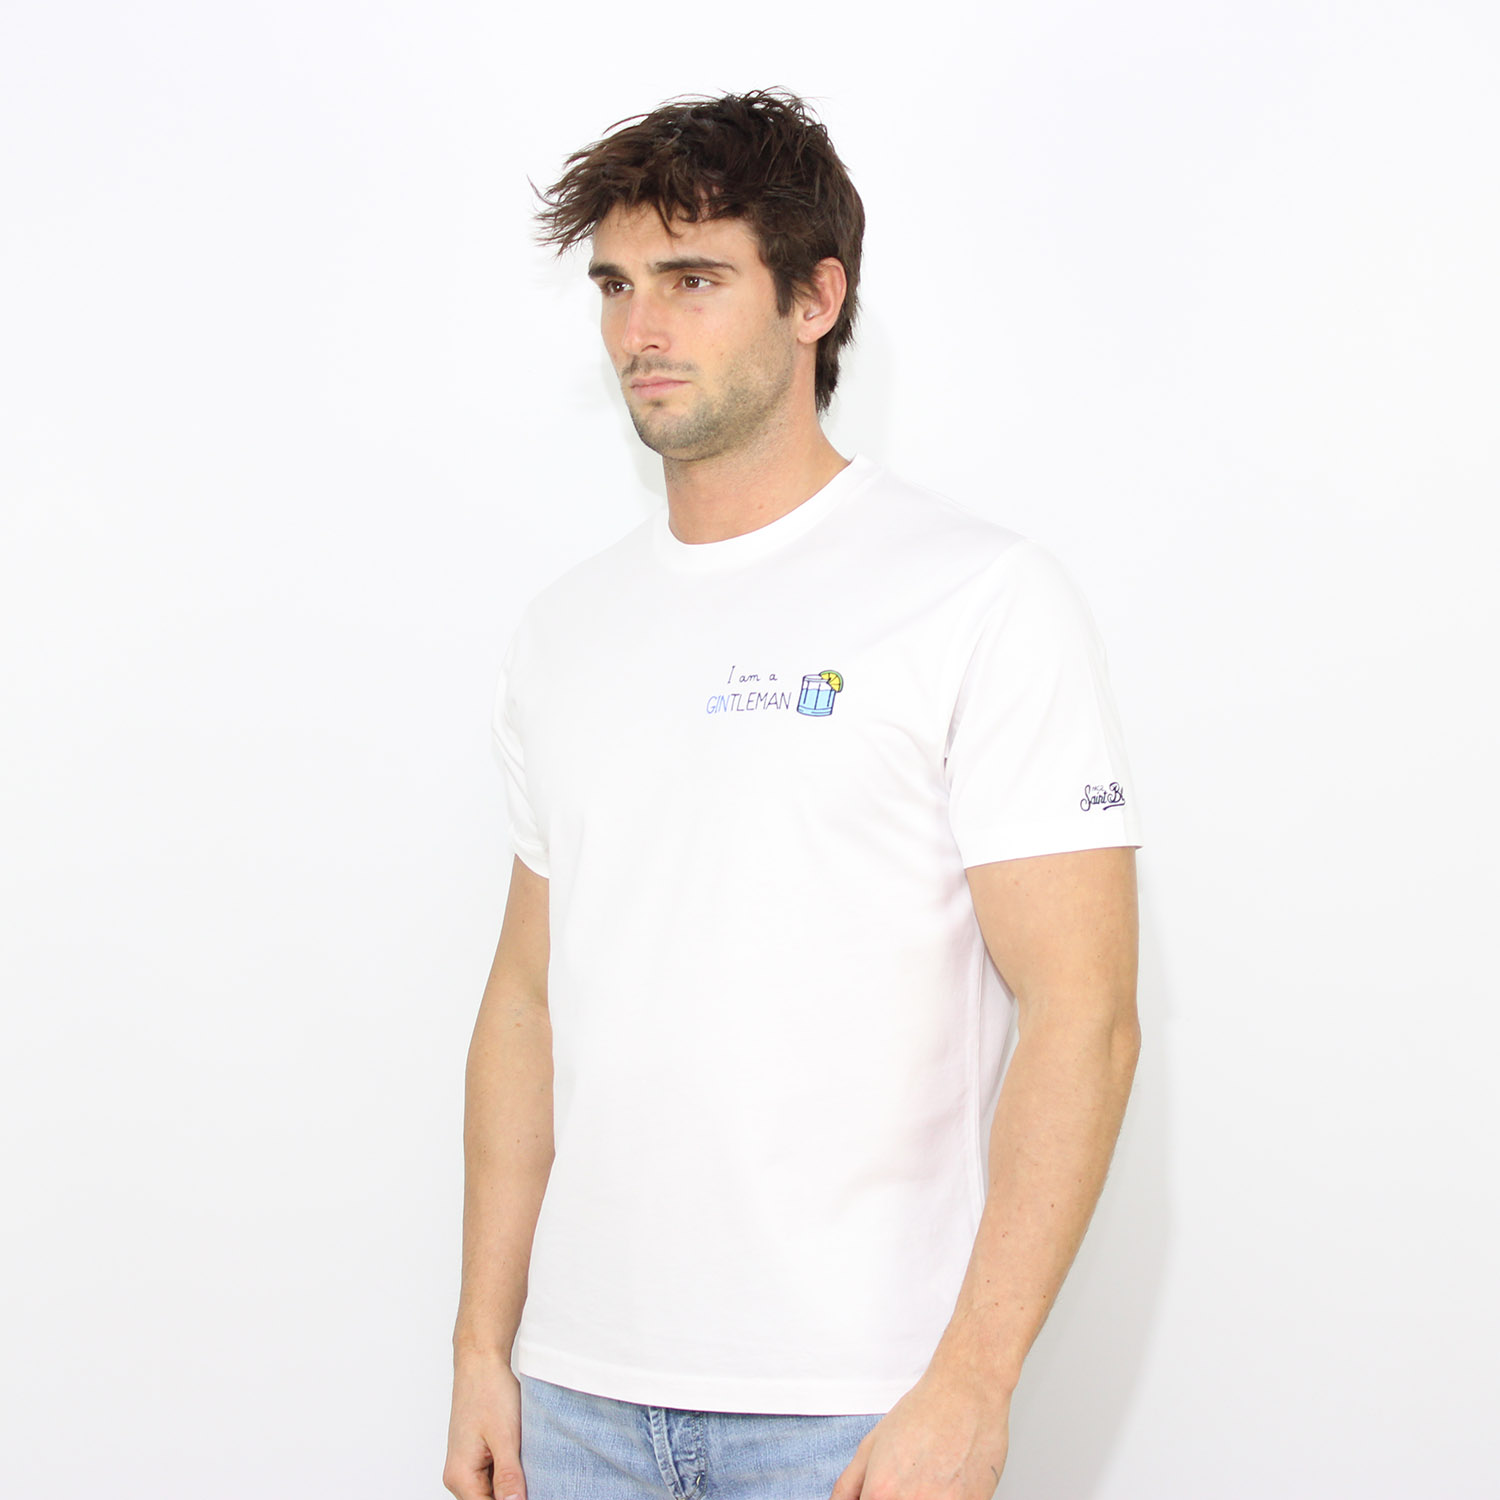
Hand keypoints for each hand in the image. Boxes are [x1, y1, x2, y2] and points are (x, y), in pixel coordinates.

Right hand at [443, 1351, 525, 1499]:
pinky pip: (492, 1477)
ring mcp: (466, 1467)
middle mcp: (458, 1477)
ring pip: (492, 1492)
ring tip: (529, 1465)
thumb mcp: (505, 1437)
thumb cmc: (489, 1391)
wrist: (482, 1362)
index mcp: (461, 1477)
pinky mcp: (475, 1457)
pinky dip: (509, 1473)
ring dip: (512, 1486)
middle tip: (537, 1478)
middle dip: (514, 1496)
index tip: (536, 1492)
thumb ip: (508, 1477)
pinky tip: (522, 1458)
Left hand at [829, 1365, 1010, 1499]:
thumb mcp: (871, 1445)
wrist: (968, 1396)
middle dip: (894, 1499)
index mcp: (880, 1493)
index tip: (879, 1493)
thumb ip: (848, 1486)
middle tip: (907, 1480)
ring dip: (921, 1499)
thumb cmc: (923, 1414)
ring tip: (929, 1480)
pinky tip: (947, 1484)